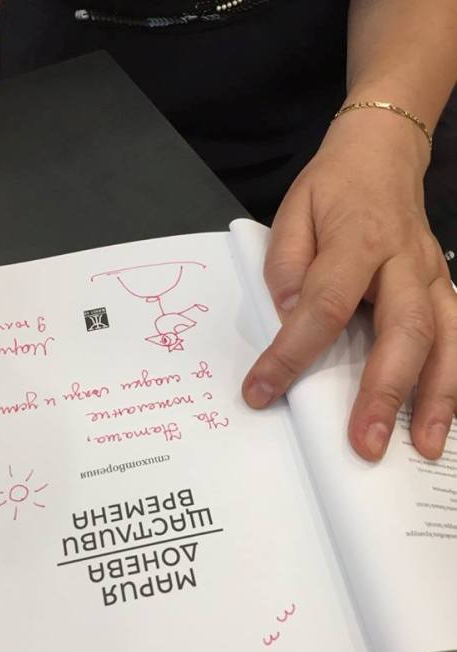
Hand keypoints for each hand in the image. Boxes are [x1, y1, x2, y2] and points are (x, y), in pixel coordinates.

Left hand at [242, 108, 456, 460]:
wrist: (383, 156)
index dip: (292, 352)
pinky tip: (446, 421)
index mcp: (357, 239)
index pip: (325, 304)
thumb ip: (286, 267)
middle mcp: (405, 261)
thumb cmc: (332, 190)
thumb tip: (288, 320)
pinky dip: (456, 382)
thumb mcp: (291, 214)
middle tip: (364, 445)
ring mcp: (433, 276)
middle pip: (403, 330)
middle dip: (384, 392)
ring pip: (447, 340)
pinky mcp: (445, 289)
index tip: (261, 392)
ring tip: (424, 449)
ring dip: (438, 398)